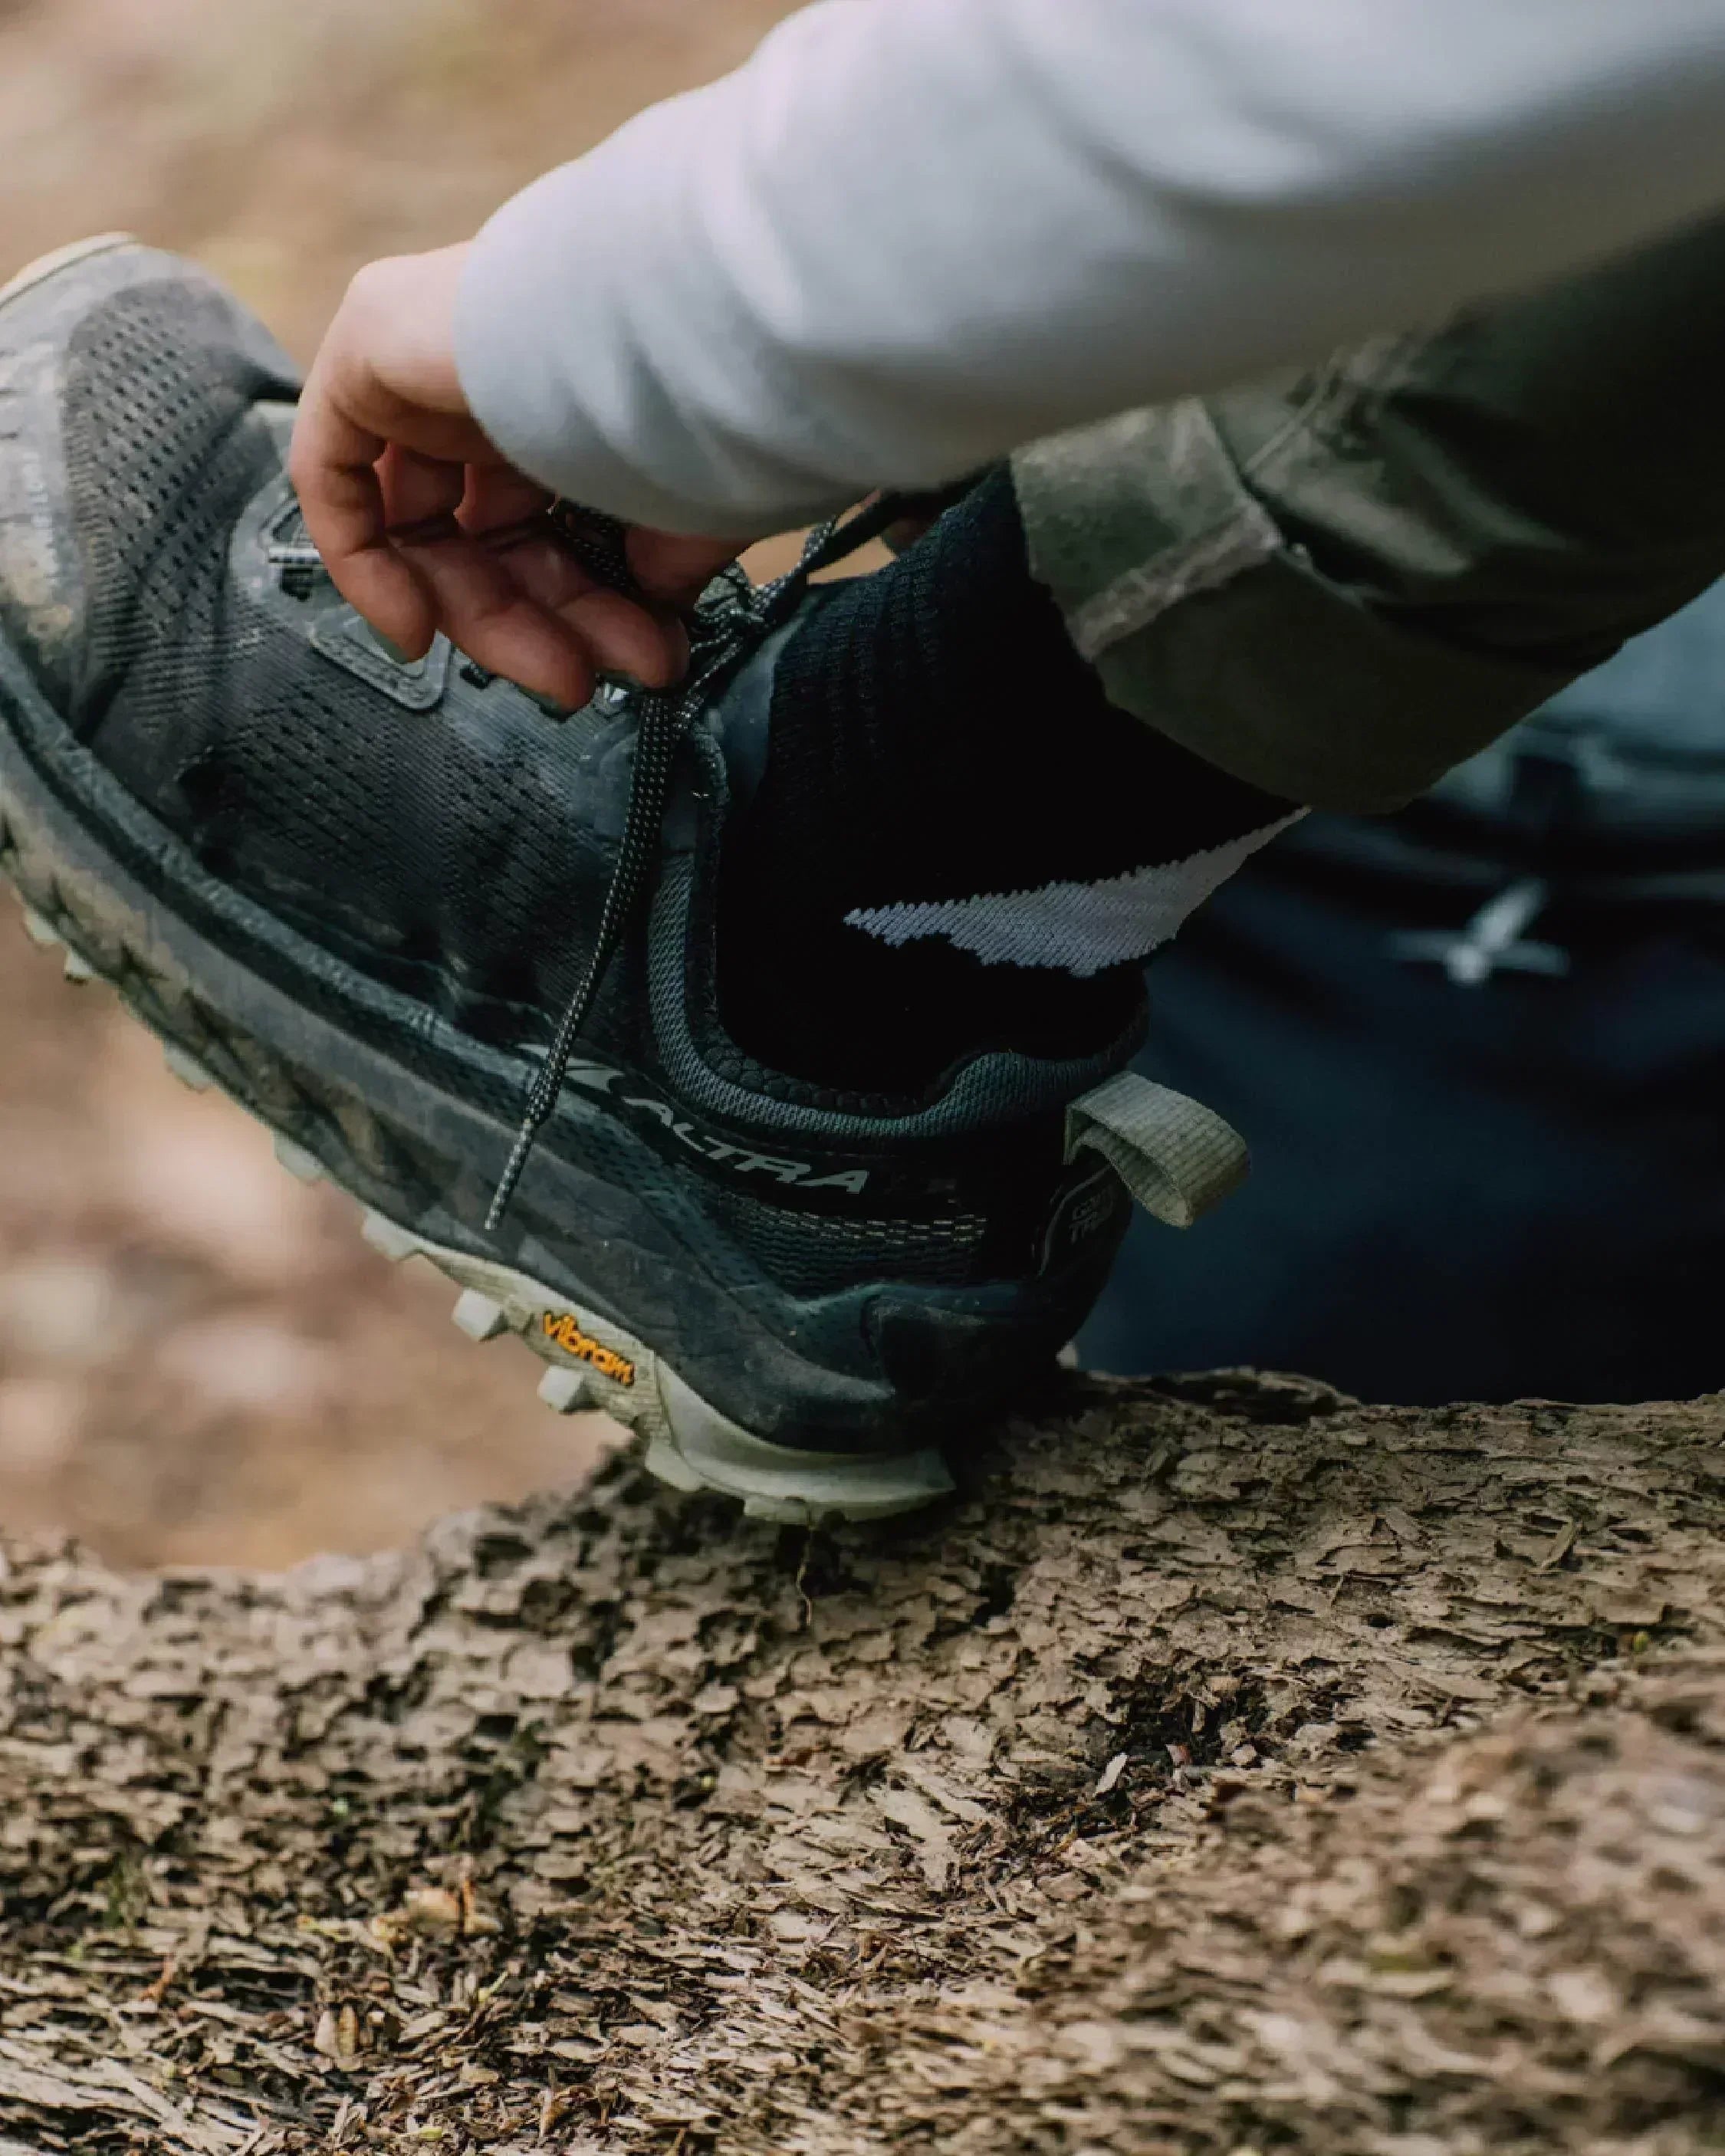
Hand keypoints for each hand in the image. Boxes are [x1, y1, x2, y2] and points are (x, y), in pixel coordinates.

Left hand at [289, 245, 745, 707]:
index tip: (639, 656)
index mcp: (572, 384)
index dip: (584, 603)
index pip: (549, 514)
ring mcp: (432, 353)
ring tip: (558, 673)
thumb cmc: (714, 403)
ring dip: (485, 617)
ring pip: (426, 523)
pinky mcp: (372, 343)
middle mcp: (498, 366)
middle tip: (587, 682)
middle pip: (487, 532)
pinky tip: (418, 631)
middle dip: (543, 620)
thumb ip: (666, 555)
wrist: (693, 327)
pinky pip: (339, 477)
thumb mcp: (693, 505)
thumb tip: (657, 602)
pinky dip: (366, 565)